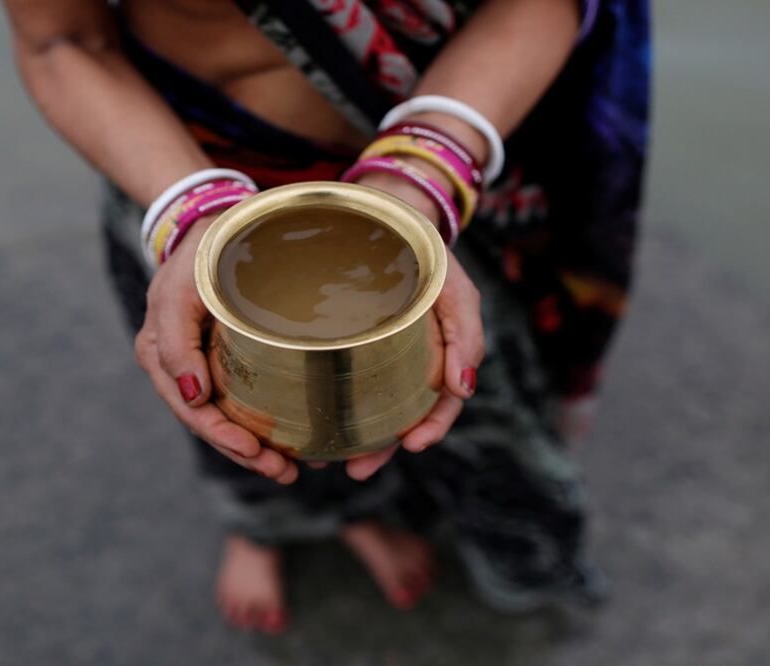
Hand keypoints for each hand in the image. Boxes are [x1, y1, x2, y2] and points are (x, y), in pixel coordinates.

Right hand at [134, 216, 299, 484]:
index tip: (254, 450)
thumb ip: (177, 341)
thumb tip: (195, 397)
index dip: (221, 434)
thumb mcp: (184, 285)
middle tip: (284, 472)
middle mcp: (176, 363)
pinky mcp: (219, 360)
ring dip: (254, 450)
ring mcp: (197, 363)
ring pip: (223, 419)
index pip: (191, 407)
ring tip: (290, 469)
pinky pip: (234, 401)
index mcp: (161, 347)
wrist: (213, 221)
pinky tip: (289, 443)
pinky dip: (259, 426)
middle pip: (209, 422)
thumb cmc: (202, 248)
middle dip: (245, 452)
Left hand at [343, 171, 485, 480]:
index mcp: (435, 356)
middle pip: (396, 417)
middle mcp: (403, 363)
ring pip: (362, 409)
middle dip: (379, 449)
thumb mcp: (456, 287)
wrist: (386, 215)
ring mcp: (371, 357)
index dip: (430, 428)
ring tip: (323, 460)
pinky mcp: (338, 346)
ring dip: (346, 439)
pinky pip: (332, 382)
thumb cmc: (425, 255)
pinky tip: (302, 421)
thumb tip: (465, 390)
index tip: (413, 446)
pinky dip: (322, 405)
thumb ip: (466, 334)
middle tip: (357, 471)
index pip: (439, 403)